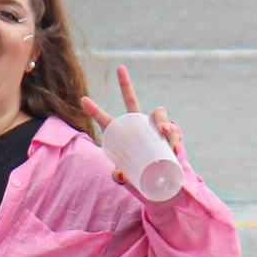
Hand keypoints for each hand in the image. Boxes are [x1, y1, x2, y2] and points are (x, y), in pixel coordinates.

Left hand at [81, 65, 183, 185]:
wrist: (165, 188)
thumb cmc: (141, 180)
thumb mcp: (127, 180)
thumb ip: (120, 177)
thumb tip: (119, 172)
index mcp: (122, 136)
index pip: (106, 120)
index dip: (94, 110)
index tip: (82, 99)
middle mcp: (138, 127)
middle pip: (131, 101)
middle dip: (125, 84)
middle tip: (120, 68)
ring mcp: (155, 130)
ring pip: (158, 114)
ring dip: (162, 121)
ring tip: (164, 133)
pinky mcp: (170, 137)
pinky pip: (173, 131)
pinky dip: (174, 137)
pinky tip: (174, 148)